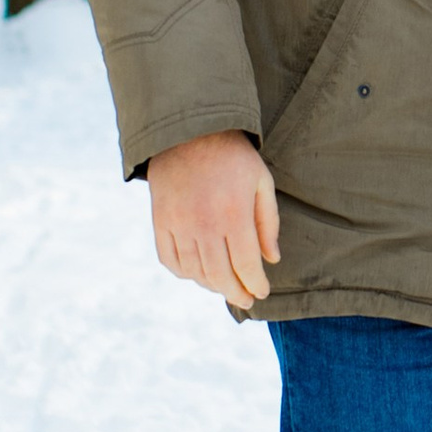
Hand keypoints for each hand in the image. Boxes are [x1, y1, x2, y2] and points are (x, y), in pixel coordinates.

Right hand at [148, 130, 280, 304]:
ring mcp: (178, 224)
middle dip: (235, 293)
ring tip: (225, 286)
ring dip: (211, 285)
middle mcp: (203, 224)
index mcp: (233, 214)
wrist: (188, 131)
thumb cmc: (233, 157)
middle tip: (246, 299)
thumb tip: (271, 259)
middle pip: (219, 275)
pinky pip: (169, 259)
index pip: (245, 265)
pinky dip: (184, 273)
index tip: (261, 292)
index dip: (255, 284)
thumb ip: (268, 222)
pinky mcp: (160, 221)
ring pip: (194, 272)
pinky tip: (198, 274)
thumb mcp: (261, 181)